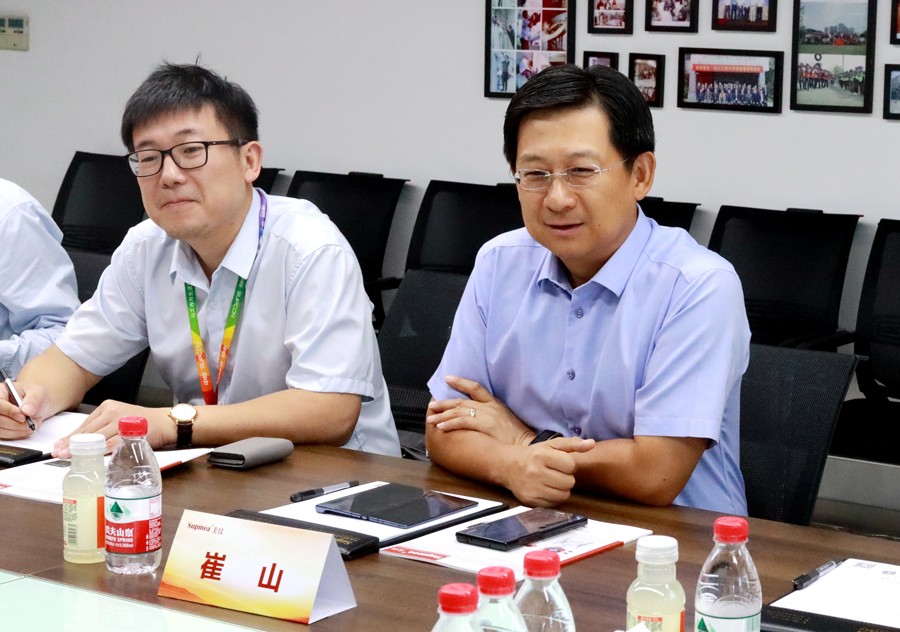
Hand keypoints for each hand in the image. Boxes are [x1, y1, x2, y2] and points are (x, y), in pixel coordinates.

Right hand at [0, 382, 51, 439]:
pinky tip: (26, 429)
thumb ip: (33, 399)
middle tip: (29, 423)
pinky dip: (17, 434)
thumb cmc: (36, 396)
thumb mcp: (38, 393)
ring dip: (18, 430)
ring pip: (1, 430)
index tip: (22, 416)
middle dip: (15, 424)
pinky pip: (5, 435)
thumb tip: (26, 410)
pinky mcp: (1, 428)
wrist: (39, 406)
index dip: (9, 411)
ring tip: (31, 424)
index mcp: (1, 391)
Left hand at [52, 400, 173, 457]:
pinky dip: (99, 452)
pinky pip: (111, 444)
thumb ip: (103, 428)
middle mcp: (112, 411)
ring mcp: (120, 420)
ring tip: (68, 456)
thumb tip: (82, 444)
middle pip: (87, 431)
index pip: (84, 424)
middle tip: (58, 453)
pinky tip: (89, 457)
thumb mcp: (119, 419)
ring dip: (81, 449)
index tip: (58, 446)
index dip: (70, 437)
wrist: (165, 422)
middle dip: (71, 444)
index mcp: (107, 407)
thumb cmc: (143, 423)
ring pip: (96, 438)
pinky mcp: (128, 431)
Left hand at [426, 375, 533, 445]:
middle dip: (444, 403)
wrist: (526, 446)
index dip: (460, 382)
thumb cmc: (517, 438)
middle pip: (461, 401)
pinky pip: (462, 422)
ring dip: (442, 415)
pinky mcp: (485, 425)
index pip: (475, 387)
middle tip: (431, 405)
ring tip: (431, 418)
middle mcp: (489, 406)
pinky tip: (441, 427)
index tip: (447, 379)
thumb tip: (476, 417)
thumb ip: (492, 415)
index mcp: (495, 403)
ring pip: (459, 412)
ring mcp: (487, 415)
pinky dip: (450, 424)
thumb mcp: (505, 419)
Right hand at [503, 437, 595, 506]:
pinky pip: (554, 503)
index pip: (571, 465)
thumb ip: (572, 444)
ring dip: (561, 489)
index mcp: (542, 455)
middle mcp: (536, 472)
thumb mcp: (551, 445)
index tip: (560, 463)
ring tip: (552, 481)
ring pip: (563, 495)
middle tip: (556, 473)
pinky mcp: (531, 500)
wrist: (508, 467)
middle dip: (566, 478)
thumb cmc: (533, 455)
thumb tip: (591, 443)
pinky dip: (553, 497)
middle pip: (569, 482)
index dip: (568, 465)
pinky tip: (546, 489)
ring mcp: (533, 488)